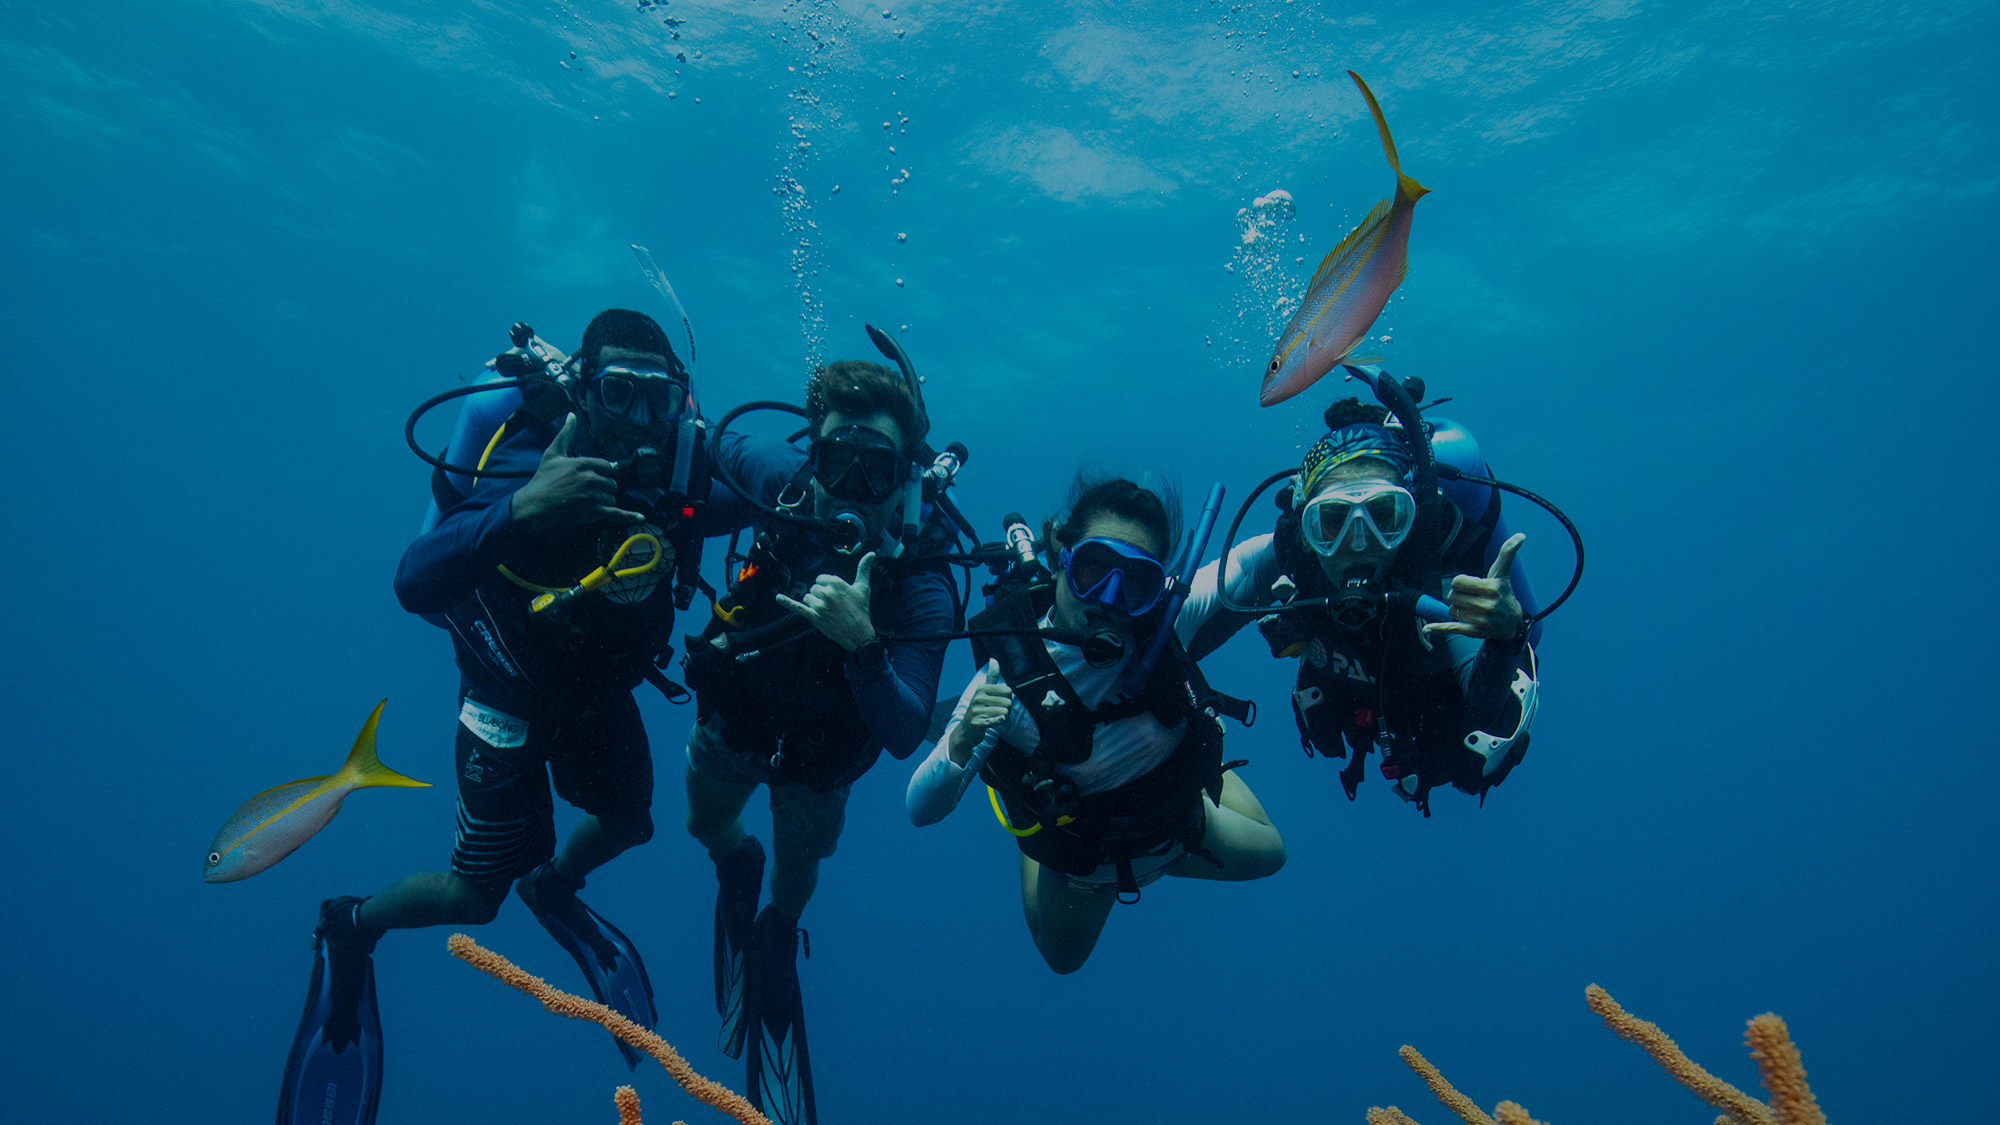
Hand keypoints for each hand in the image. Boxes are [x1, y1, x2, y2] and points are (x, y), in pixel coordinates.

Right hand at [509, 414, 644, 529]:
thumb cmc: (542, 479)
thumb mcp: (552, 453)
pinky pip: (616, 513)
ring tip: (584, 502)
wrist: (533, 504)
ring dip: (602, 501)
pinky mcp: (593, 512)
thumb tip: (572, 415)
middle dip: (602, 488)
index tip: (592, 478)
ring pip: (611, 498)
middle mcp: (591, 478)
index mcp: (584, 463)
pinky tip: (640, 518)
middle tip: (584, 492)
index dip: (602, 473)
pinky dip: (629, 516)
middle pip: (612, 483)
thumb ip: (565, 434)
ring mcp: (593, 496)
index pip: (608, 467)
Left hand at [776, 551, 877, 650]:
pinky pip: (797, 608)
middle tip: (834, 606)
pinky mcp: (814, 617)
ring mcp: (819, 606)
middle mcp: (826, 593)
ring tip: (827, 611)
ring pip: (807, 598)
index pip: (821, 579)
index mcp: (836, 583)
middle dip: (821, 596)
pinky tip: (778, 597)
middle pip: (814, 588)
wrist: (859, 634)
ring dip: (814, 604)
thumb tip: (871, 553)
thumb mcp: (863, 587)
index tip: (836, 595)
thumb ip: (864, 568)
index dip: (827, 587)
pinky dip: (787, 602)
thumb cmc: (862, 610)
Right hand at [949, 659, 1013, 764]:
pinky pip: (994, 720)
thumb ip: (991, 677)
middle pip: (1008, 702)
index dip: (1008, 699)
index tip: (999, 703)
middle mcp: (978, 697)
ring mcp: (976, 710)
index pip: (1008, 690)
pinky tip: (1001, 719)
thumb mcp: (983, 691)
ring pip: (1004, 712)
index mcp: (981, 688)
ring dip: (1003, 717)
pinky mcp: (977, 723)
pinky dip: (999, 720)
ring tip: (993, 718)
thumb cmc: (978, 709)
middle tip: (997, 713)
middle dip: (1007, 709)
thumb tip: (993, 659)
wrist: (966, 730)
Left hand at [1426, 532, 1526, 643]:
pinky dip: (1438, 628)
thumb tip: (1520, 535)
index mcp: (1492, 588)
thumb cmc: (1503, 593)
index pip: (1457, 582)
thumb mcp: (1503, 573)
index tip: (1471, 586)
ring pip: (1451, 610)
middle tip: (1471, 598)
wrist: (1511, 622)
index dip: (1460, 583)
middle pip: (1453, 596)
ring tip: (1471, 609)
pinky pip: (1451, 628)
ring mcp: (1480, 620)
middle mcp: (1487, 605)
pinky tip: (1427, 628)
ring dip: (1457, 608)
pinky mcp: (1474, 631)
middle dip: (1458, 596)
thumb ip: (1507, 553)